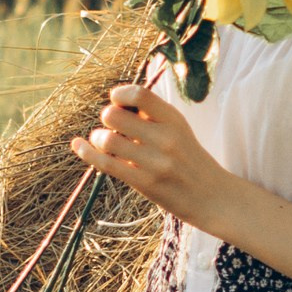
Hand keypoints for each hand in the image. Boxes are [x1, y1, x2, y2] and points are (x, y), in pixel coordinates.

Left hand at [72, 83, 227, 225]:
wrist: (213, 197)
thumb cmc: (190, 160)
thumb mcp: (178, 130)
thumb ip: (151, 116)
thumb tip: (115, 103)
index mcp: (174, 119)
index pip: (139, 95)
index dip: (119, 94)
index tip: (117, 102)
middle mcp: (165, 138)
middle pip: (115, 115)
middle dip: (107, 118)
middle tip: (113, 127)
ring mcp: (155, 162)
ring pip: (107, 139)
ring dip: (98, 138)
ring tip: (105, 143)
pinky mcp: (145, 183)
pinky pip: (106, 163)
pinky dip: (86, 152)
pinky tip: (78, 145)